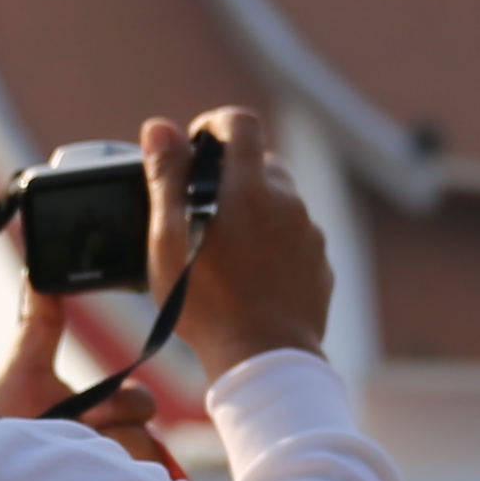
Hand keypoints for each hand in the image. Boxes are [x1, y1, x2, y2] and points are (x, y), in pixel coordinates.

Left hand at [0, 283, 186, 469]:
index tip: (87, 411)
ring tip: (67, 468)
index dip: (121, 403)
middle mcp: (110, 447)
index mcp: (101, 414)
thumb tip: (38, 275)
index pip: (139, 403)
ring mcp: (106, 480)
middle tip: (76, 438)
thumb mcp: (22, 372)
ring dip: (106, 466)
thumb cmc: (0, 422)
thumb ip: (40, 324)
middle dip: (113, 436)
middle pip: (144, 438)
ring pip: (138, 470)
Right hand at [158, 108, 332, 383]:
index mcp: (249, 185)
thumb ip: (167, 176)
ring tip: (225, 252)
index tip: (196, 148)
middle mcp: (287, 200)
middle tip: (202, 211)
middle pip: (261, 164)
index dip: (215, 126)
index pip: (239, 123)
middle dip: (233, 176)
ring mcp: (308, 233)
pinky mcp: (319, 264)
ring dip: (255, 213)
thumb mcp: (170, 237)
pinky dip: (274, 246)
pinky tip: (251, 277)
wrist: (262, 358)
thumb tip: (160, 127)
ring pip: (279, 204)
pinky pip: (295, 239)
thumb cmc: (206, 301)